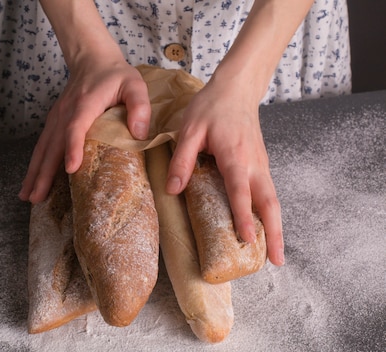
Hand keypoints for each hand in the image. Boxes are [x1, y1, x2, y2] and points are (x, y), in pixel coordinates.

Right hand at [19, 60, 150, 202]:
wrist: (91, 59)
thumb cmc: (115, 75)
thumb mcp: (134, 84)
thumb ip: (139, 106)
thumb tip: (139, 134)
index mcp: (85, 104)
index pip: (76, 127)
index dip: (73, 147)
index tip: (71, 168)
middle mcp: (65, 113)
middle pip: (52, 145)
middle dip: (43, 173)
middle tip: (36, 197)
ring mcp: (56, 118)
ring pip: (42, 148)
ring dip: (34, 173)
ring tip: (27, 196)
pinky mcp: (54, 122)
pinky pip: (42, 146)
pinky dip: (35, 165)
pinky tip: (31, 182)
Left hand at [167, 78, 284, 265]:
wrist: (236, 88)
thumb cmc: (211, 107)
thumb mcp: (189, 130)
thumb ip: (182, 160)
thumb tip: (172, 190)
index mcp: (235, 155)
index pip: (241, 192)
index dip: (244, 217)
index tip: (248, 240)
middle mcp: (255, 163)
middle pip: (270, 203)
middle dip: (276, 233)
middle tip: (277, 261)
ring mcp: (262, 163)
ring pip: (273, 199)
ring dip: (277, 226)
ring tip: (275, 253)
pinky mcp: (261, 163)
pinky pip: (269, 192)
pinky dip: (270, 212)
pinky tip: (266, 227)